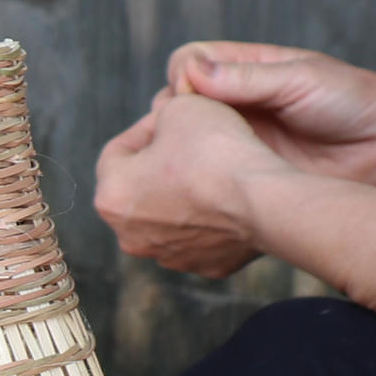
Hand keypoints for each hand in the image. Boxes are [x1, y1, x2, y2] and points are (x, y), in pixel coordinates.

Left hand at [95, 90, 286, 280]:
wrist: (264, 199)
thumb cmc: (216, 150)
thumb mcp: (180, 108)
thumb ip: (163, 114)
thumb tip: (168, 123)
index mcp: (111, 196)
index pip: (117, 150)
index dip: (147, 126)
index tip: (173, 115)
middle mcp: (130, 236)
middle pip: (140, 187)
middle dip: (162, 162)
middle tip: (191, 141)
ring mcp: (168, 256)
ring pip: (170, 214)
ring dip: (184, 192)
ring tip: (213, 168)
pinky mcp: (205, 267)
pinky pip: (201, 234)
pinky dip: (211, 216)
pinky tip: (230, 197)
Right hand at [161, 41, 375, 189]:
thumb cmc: (356, 103)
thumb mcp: (300, 79)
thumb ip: (246, 76)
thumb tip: (190, 70)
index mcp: (249, 67)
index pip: (190, 62)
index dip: (182, 77)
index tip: (188, 96)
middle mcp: (239, 101)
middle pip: (179, 102)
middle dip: (174, 114)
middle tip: (185, 131)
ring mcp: (241, 137)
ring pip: (188, 139)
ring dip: (182, 147)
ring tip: (191, 158)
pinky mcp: (248, 172)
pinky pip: (210, 173)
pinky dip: (199, 177)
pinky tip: (204, 181)